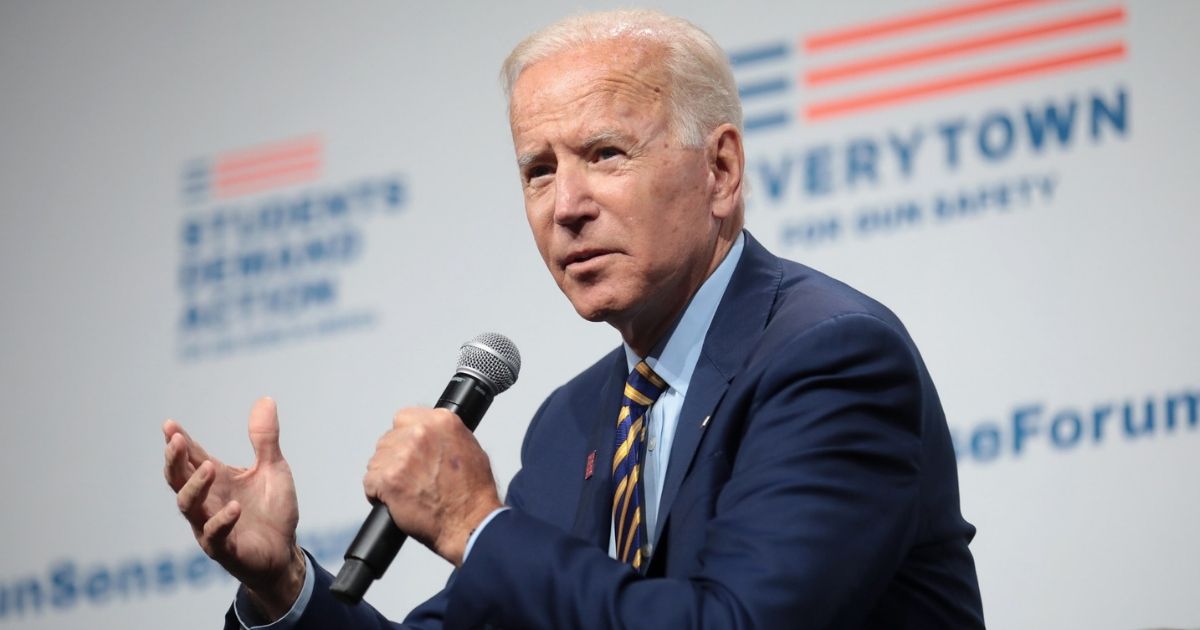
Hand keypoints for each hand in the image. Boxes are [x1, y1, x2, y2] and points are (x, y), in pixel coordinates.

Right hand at [162, 397, 304, 619]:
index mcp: (217, 480)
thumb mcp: (273, 468)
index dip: (178, 441)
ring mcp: (210, 524)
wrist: (284, 551)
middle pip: (178, 479)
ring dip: (195, 486)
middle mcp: (207, 500)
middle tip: (177, 440)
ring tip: (209, 467)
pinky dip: (221, 520)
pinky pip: (214, 535)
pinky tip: (234, 508)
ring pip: (188, 506)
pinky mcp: (224, 547)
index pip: (191, 457)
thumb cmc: (273, 510)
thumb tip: (265, 399)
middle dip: (174, 460)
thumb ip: (265, 438)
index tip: (169, 425)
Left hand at [363, 408, 502, 566]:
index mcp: (441, 421)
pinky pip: (370, 482)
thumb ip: (444, 436)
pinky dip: (378, 494)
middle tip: (410, 477)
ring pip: (377, 460)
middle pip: (388, 439)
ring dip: (386, 475)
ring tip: (406, 491)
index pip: (404, 418)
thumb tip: (429, 435)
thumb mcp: (470, 448)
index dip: (404, 437)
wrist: (470, 523)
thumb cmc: (473, 493)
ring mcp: (402, 455)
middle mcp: (421, 433)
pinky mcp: (388, 479)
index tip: (409, 450)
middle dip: (395, 457)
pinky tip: (396, 501)